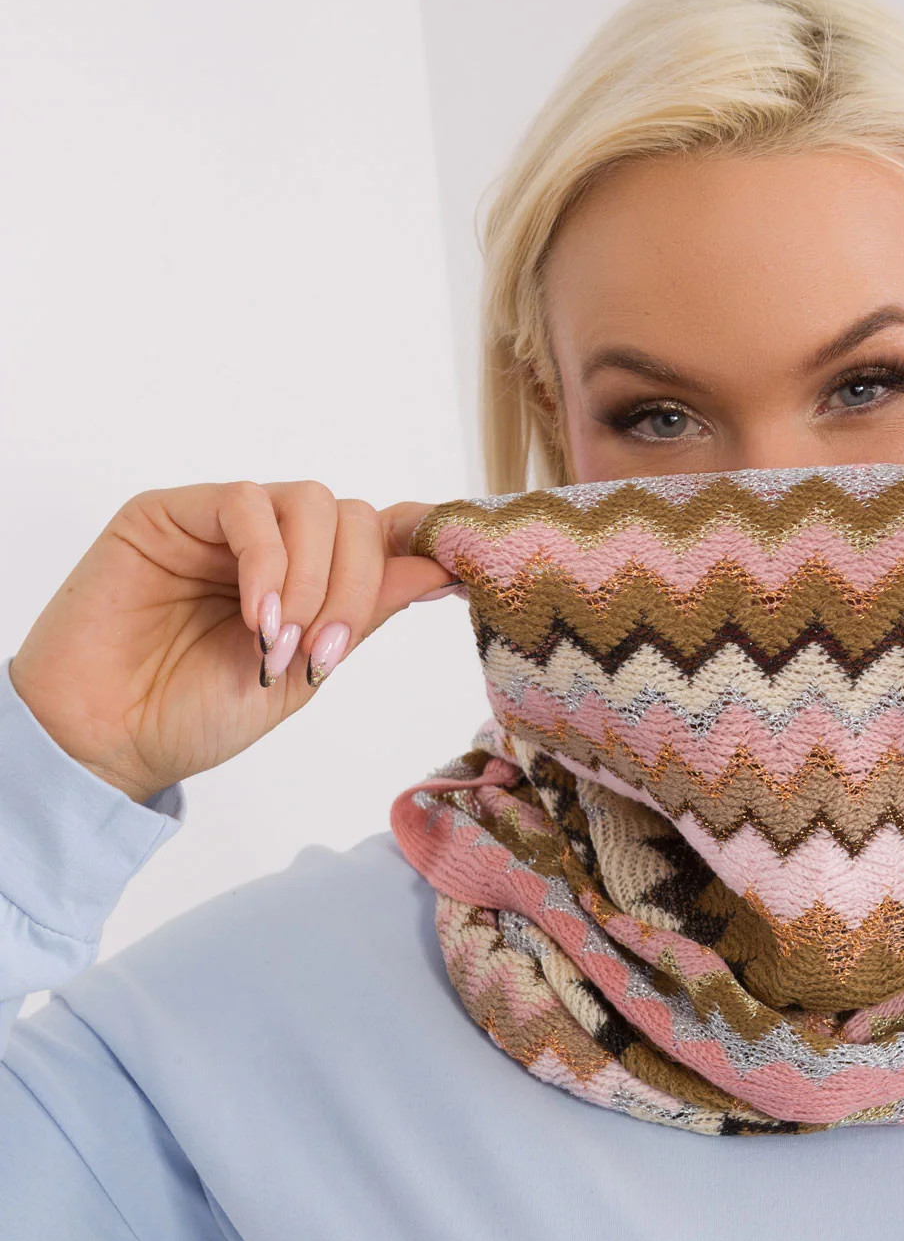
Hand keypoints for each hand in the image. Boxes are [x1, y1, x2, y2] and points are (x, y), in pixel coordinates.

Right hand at [9, 481, 454, 804]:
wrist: (110, 737)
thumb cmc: (196, 714)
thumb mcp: (306, 672)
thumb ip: (364, 615)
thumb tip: (438, 568)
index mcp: (310, 580)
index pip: (378, 535)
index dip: (419, 544)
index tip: (457, 576)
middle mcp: (273, 544)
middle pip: (354, 518)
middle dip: (356, 589)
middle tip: (323, 654)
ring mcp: (224, 523)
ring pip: (311, 503)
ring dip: (313, 580)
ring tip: (280, 645)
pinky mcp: (172, 510)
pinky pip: (246, 503)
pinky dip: (266, 562)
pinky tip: (255, 618)